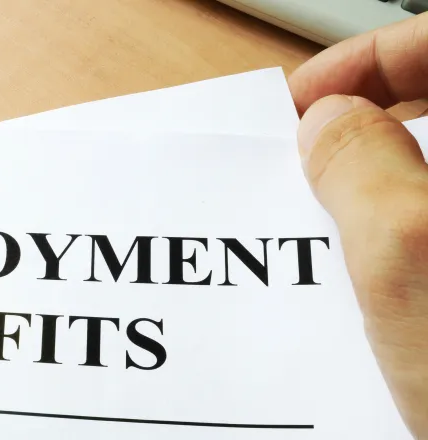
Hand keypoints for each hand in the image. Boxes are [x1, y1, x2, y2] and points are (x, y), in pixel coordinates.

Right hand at [289, 13, 427, 436]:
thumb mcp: (413, 259)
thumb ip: (359, 165)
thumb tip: (328, 121)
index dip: (372, 58)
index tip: (303, 97)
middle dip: (369, 121)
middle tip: (303, 157)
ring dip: (379, 188)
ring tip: (325, 224)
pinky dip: (400, 243)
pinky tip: (366, 280)